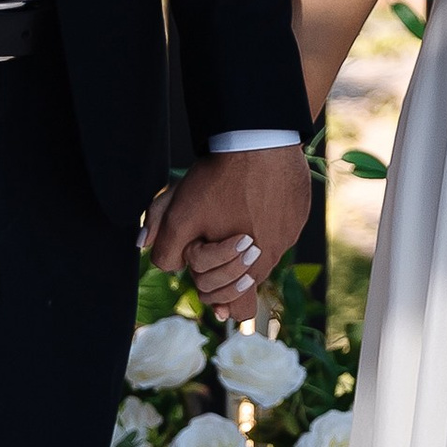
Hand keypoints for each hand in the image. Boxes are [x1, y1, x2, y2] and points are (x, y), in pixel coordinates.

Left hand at [144, 147, 311, 323]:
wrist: (259, 139)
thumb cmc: (219, 180)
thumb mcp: (180, 214)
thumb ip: (164, 245)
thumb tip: (148, 251)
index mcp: (248, 268)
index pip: (235, 307)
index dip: (211, 288)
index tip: (201, 267)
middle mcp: (274, 256)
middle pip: (247, 279)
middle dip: (225, 268)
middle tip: (213, 241)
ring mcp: (290, 233)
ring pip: (264, 251)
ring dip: (246, 242)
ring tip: (231, 214)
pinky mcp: (299, 212)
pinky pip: (280, 224)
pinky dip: (265, 216)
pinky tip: (251, 194)